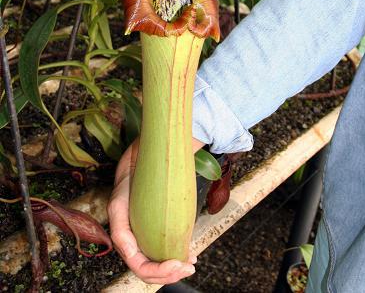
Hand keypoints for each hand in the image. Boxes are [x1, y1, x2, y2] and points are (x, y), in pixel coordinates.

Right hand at [108, 137, 204, 283]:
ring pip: (146, 260)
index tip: (177, 262)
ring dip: (167, 270)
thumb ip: (151, 173)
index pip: (129, 251)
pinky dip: (169, 258)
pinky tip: (187, 257)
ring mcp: (135, 225)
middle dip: (163, 273)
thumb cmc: (144, 154)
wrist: (148, 146)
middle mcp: (125, 223)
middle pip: (138, 263)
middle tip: (189, 267)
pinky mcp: (147, 224)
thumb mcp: (142, 162)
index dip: (151, 266)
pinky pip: (154, 249)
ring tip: (190, 264)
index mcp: (119, 211)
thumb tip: (165, 186)